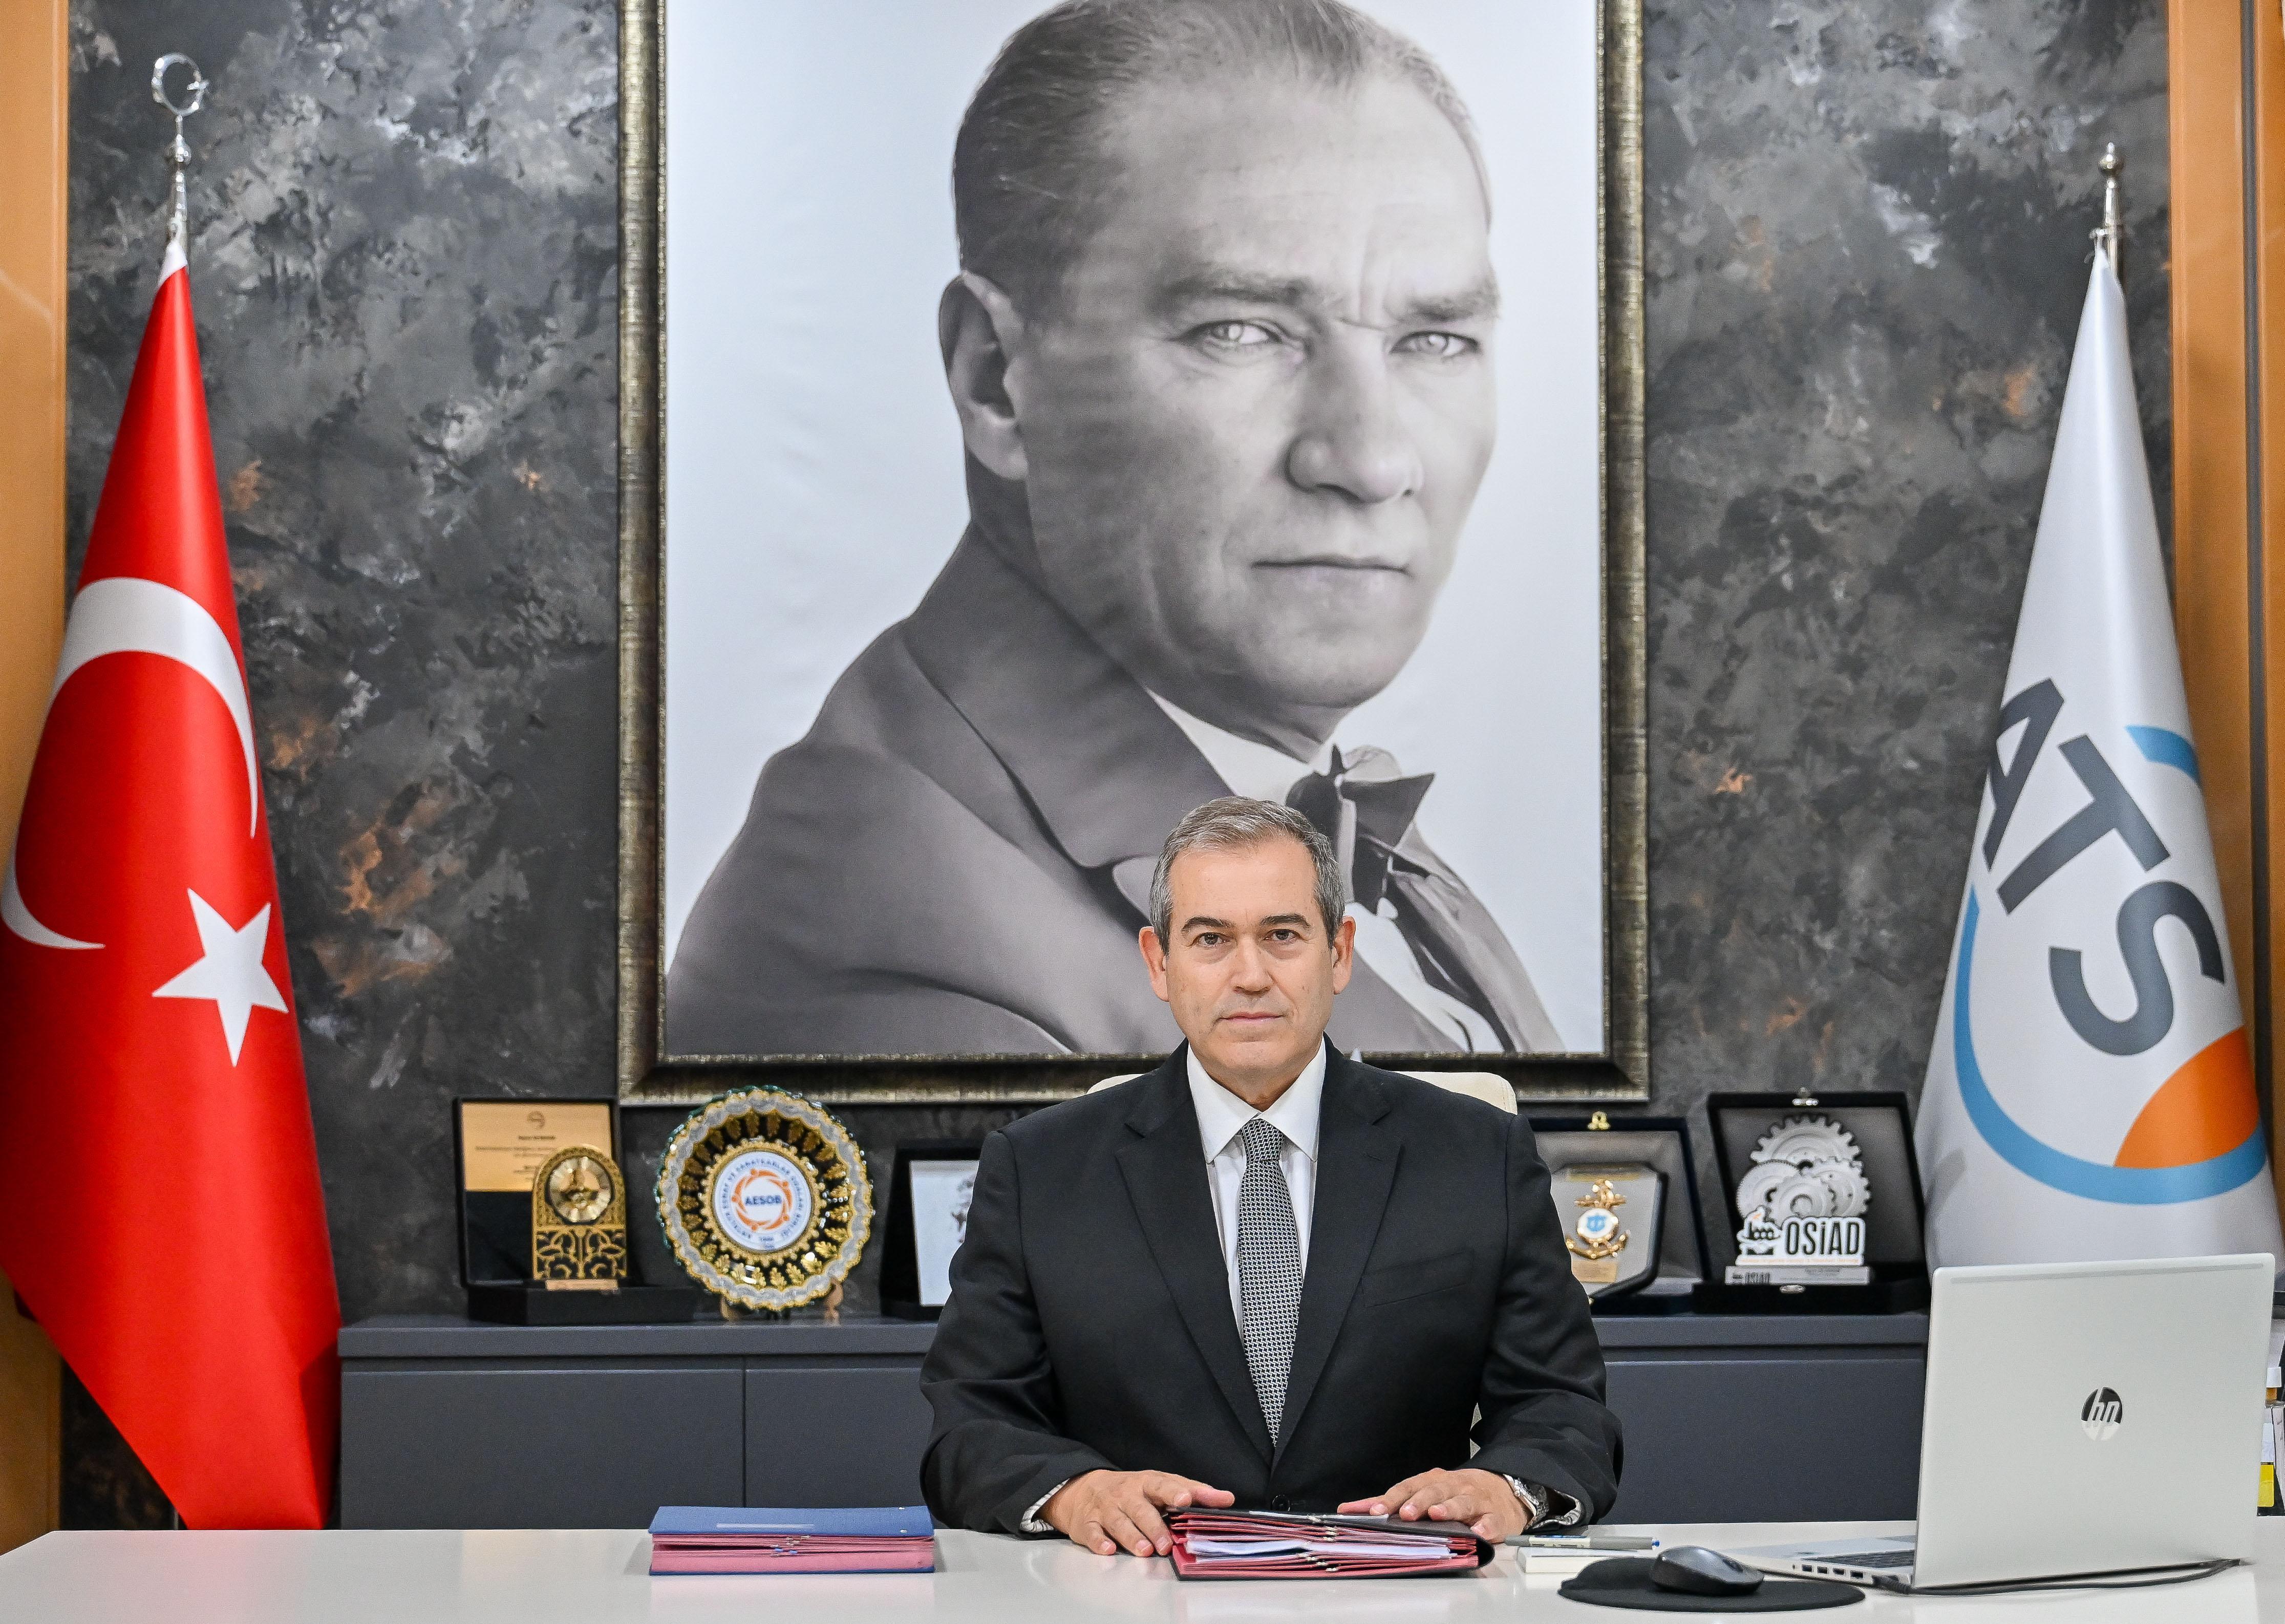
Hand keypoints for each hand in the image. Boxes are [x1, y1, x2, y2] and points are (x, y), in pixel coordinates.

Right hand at [1042, 1469, 1235, 1556]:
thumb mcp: (1161, 1485)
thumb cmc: (1133, 1491)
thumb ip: (1194, 1492)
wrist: (1085, 1490)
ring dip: (1132, 1537)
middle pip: (1140, 1509)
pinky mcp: (1088, 1524)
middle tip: (1167, 1544)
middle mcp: (1126, 1494)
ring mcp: (1106, 1509)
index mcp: (1146, 1483)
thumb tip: (1227, 1499)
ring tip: (1146, 1551)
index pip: (1162, 1485)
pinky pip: (1093, 1533)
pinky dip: (1100, 1542)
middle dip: (1154, 1526)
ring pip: (1119, 1523)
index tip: (1186, 1499)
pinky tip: (1109, 1550)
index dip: (1174, 1491)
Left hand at [1338, 1467, 1528, 1541]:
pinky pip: (1491, 1521)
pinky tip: (1479, 1532)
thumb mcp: (1427, 1492)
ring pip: (1461, 1502)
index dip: (1389, 1499)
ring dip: (1448, 1508)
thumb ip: (1393, 1502)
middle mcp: (1452, 1487)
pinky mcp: (1495, 1516)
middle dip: (1417, 1502)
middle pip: (1433, 1491)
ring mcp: (1475, 1500)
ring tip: (1437, 1515)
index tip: (1372, 1510)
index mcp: (1432, 1482)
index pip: (1407, 1487)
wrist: (1504, 1490)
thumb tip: (1352, 1510)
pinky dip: (1485, 1526)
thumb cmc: (1457, 1493)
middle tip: (1403, 1514)